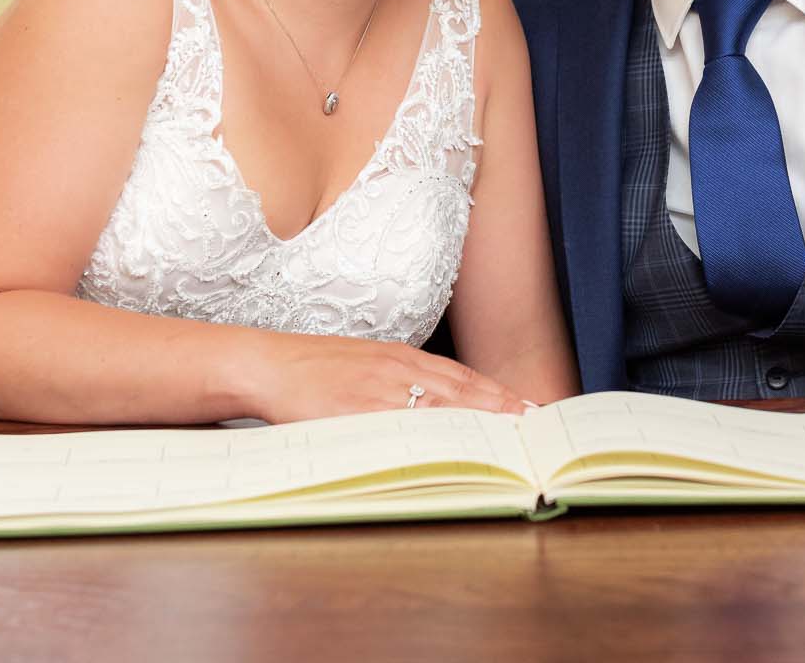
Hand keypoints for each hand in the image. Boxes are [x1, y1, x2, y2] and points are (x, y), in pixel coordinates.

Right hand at [251, 336, 527, 422]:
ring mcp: (377, 391)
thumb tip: (442, 406)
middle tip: (534, 427)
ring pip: (439, 409)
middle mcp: (397, 369)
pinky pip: (401, 427)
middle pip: (461, 392)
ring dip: (476, 425)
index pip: (463, 377)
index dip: (499, 394)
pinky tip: (454, 449)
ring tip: (509, 441)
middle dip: (501, 410)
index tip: (529, 409)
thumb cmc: (317, 368)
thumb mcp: (368, 363)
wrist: (270, 364)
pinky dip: (432, 438)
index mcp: (402, 356)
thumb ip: (404, 379)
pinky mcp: (355, 411)